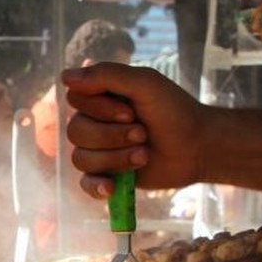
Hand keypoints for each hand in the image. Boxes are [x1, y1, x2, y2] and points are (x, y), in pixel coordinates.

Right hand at [63, 63, 202, 197]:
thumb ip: (106, 75)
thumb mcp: (144, 83)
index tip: (131, 112)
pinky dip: (96, 186)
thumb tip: (64, 76)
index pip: (74, 100)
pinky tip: (112, 186)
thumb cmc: (174, 110)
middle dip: (111, 136)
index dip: (99, 109)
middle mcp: (94, 122)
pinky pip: (85, 184)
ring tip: (144, 155)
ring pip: (81, 158)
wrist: (198, 147)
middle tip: (143, 134)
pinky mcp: (107, 175)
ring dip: (116, 158)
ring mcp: (99, 151)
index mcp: (100, 97)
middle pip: (75, 131)